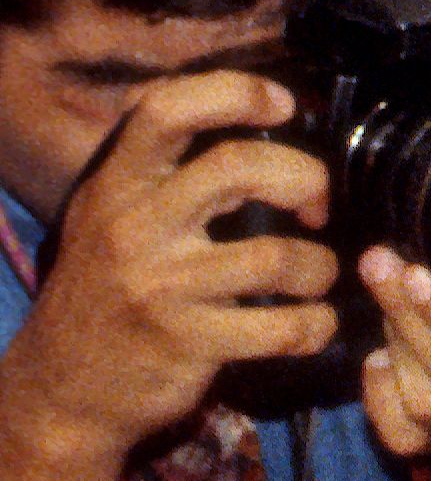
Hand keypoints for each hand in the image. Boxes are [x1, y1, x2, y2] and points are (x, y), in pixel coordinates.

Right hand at [0, 70, 335, 472]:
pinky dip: (316, 326)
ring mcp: (161, 286)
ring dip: (319, 267)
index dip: (236, 92)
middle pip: (239, 167)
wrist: (61, 387)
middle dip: (304, 178)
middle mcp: (134, 227)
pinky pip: (284, 327)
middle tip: (316, 207)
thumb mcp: (107, 216)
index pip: (167, 109)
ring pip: (277, 256)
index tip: (283, 105)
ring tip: (313, 276)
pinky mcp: (188, 342)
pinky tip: (311, 324)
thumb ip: (160, 169)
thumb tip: (233, 109)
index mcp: (116, 185)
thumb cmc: (103, 292)